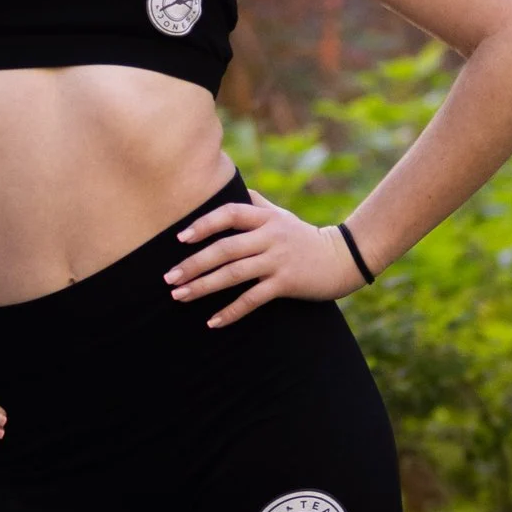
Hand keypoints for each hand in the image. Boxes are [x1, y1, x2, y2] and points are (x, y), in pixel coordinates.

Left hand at [167, 195, 364, 326]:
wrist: (343, 258)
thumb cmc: (304, 236)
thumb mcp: (281, 215)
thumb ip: (256, 203)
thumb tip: (232, 189)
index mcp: (265, 218)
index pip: (229, 214)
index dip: (203, 224)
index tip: (180, 238)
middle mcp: (269, 237)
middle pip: (225, 249)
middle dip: (193, 264)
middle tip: (169, 278)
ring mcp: (277, 260)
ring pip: (234, 274)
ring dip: (204, 286)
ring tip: (180, 296)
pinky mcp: (286, 283)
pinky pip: (253, 299)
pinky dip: (231, 311)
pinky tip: (212, 321)